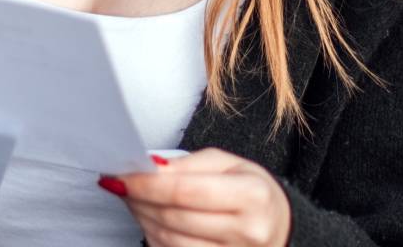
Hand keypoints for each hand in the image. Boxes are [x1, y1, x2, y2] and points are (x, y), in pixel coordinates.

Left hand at [103, 148, 291, 246]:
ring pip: (168, 241)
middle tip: (123, 186)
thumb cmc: (252, 193)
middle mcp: (247, 231)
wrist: (279, 227)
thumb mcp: (230, 164)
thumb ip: (189, 164)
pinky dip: (156, 238)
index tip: (122, 177)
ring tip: (136, 202)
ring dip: (143, 220)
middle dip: (140, 200)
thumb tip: (150, 168)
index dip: (147, 185)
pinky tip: (152, 222)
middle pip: (173, 217)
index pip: (185, 191)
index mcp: (252, 196)